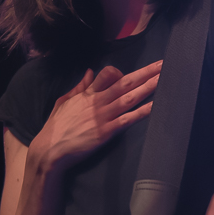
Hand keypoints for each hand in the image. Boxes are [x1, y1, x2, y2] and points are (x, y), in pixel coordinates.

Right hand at [29, 60, 160, 175]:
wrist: (50, 150)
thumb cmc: (56, 127)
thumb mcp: (64, 102)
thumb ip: (79, 87)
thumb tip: (90, 72)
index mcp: (88, 94)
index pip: (108, 74)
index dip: (120, 72)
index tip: (129, 74)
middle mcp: (97, 102)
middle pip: (126, 82)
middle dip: (145, 72)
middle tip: (162, 64)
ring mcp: (103, 116)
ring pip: (130, 97)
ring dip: (148, 87)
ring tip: (163, 79)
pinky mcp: (106, 132)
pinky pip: (128, 119)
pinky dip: (142, 112)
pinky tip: (155, 106)